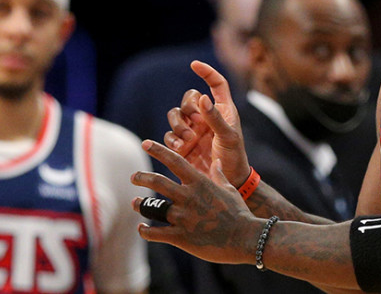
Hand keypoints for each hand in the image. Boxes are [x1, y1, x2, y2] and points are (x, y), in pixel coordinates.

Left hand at [132, 139, 261, 265]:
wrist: (246, 238)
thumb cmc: (239, 213)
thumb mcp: (229, 190)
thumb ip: (219, 175)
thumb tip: (217, 162)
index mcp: (199, 183)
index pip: (174, 160)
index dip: (158, 150)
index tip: (145, 143)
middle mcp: (188, 197)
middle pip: (157, 181)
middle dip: (142, 177)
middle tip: (134, 176)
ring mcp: (183, 217)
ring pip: (153, 207)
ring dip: (140, 204)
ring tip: (134, 203)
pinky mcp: (181, 237)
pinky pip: (156, 233)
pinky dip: (146, 231)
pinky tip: (142, 229)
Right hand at [163, 61, 250, 185]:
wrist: (226, 183)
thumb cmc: (234, 158)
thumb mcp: (228, 137)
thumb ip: (216, 118)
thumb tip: (203, 98)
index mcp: (223, 110)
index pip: (216, 83)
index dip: (206, 72)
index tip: (194, 64)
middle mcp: (206, 117)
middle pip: (189, 99)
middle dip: (187, 108)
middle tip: (193, 123)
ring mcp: (193, 130)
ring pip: (176, 115)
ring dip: (178, 124)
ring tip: (187, 139)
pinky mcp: (182, 144)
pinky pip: (170, 134)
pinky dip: (172, 139)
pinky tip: (181, 148)